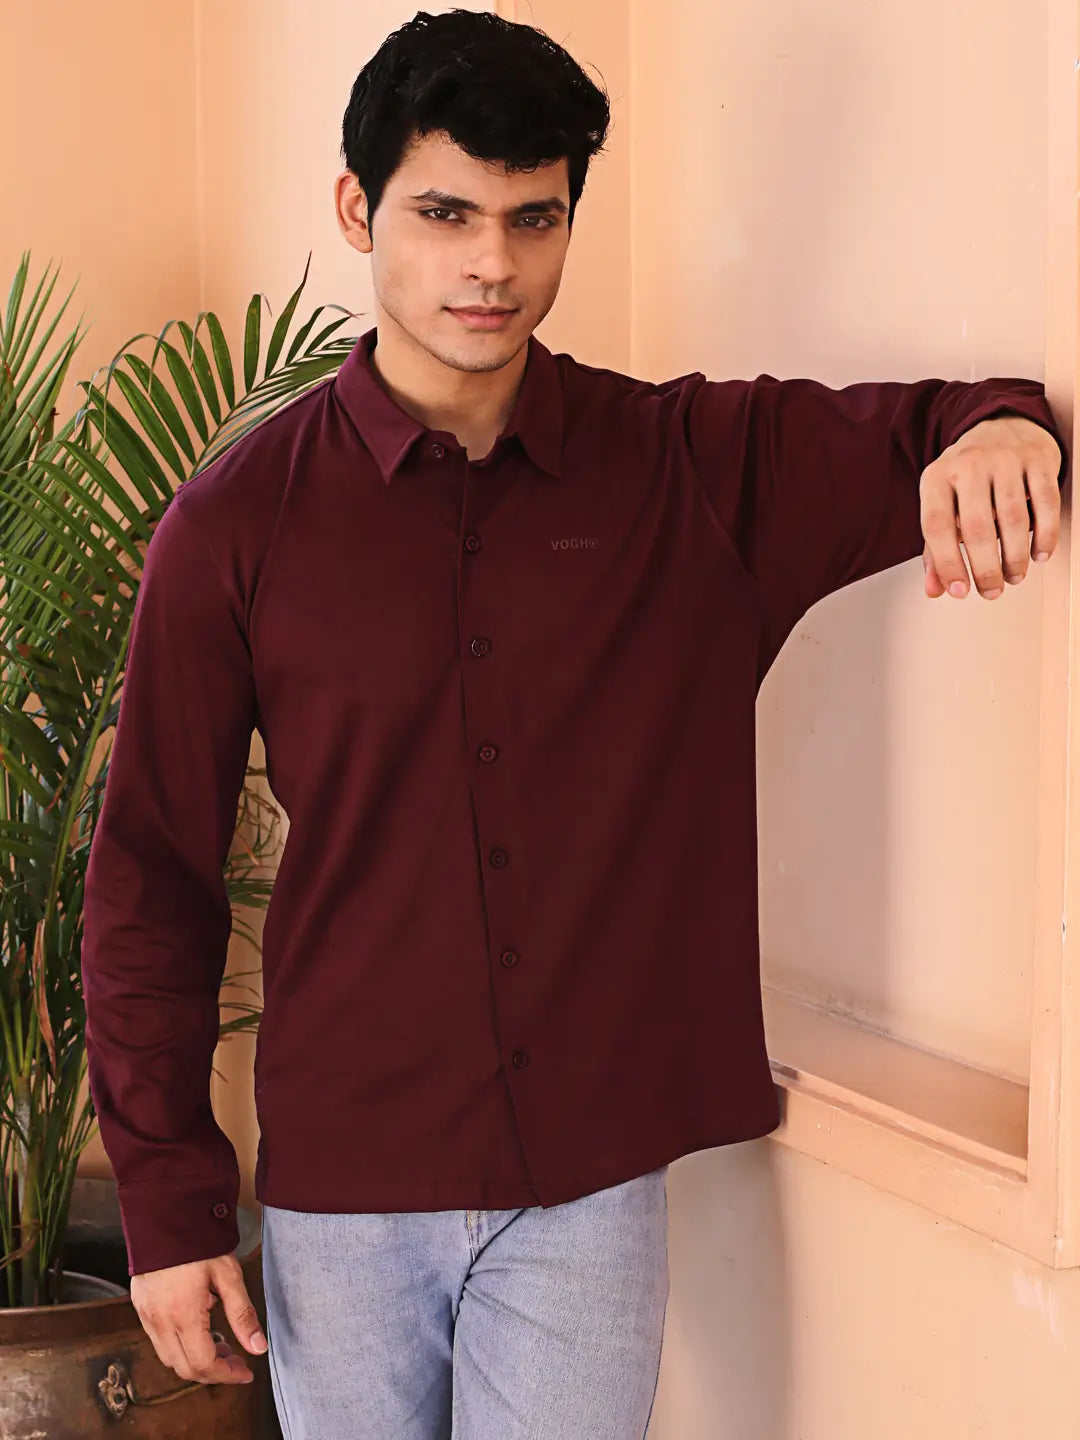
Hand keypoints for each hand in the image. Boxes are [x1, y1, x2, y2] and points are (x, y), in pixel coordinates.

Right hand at [130, 1251, 267, 1385]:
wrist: (166, 1215)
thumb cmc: (200, 1242)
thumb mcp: (228, 1275)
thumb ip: (242, 1314)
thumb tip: (258, 1348)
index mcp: (184, 1315)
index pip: (204, 1364)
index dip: (227, 1374)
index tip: (245, 1372)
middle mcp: (160, 1321)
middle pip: (185, 1368)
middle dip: (213, 1371)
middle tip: (235, 1358)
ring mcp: (147, 1315)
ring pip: (168, 1358)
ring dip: (194, 1360)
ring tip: (219, 1342)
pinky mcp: (140, 1307)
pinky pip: (158, 1340)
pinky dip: (179, 1345)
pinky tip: (196, 1327)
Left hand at [919, 415, 1062, 599]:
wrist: (1003, 427)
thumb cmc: (968, 478)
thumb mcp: (943, 505)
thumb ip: (935, 548)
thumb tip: (936, 590)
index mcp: (936, 477)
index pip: (936, 525)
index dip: (947, 563)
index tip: (959, 591)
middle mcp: (968, 464)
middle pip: (977, 527)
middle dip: (986, 569)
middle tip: (991, 592)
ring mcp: (1005, 459)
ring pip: (1012, 518)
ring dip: (1014, 557)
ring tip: (1013, 577)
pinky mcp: (1037, 459)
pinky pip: (1045, 503)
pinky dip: (1045, 535)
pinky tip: (1039, 555)